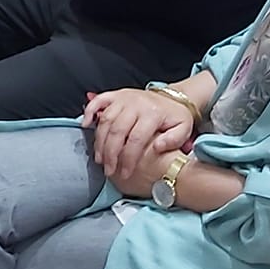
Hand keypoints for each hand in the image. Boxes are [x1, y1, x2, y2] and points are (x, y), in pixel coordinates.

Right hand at [82, 88, 196, 190]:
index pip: (136, 139)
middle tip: (108, 170)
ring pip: (105, 120)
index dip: (128, 159)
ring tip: (100, 158)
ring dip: (99, 141)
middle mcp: (136, 104)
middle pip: (117, 131)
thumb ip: (174, 140)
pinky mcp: (116, 94)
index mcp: (152, 113)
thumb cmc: (175, 117)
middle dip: (110, 154)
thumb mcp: (184, 129)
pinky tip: (86, 125)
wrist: (173, 98)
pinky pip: (99, 100)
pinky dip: (90, 111)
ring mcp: (124, 97)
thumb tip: (157, 147)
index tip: (125, 174)